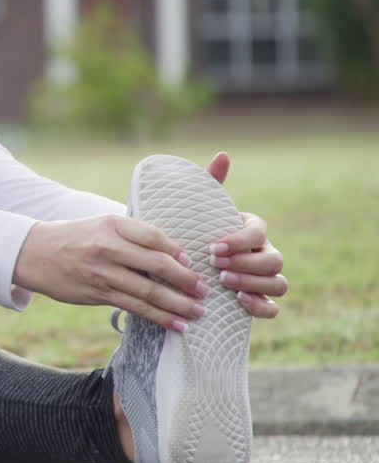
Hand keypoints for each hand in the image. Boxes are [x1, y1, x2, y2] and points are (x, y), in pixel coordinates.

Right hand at [14, 215, 206, 332]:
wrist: (33, 253)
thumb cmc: (74, 238)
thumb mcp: (100, 225)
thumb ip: (131, 236)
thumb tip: (170, 253)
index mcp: (113, 224)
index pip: (155, 236)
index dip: (177, 250)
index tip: (193, 262)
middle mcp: (109, 247)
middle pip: (158, 265)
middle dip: (186, 281)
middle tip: (204, 291)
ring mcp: (103, 272)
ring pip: (149, 291)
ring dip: (178, 305)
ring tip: (197, 313)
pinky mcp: (97, 293)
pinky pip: (134, 308)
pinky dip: (158, 318)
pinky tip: (175, 324)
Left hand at [205, 152, 286, 318]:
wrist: (183, 264)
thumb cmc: (194, 232)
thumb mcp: (198, 210)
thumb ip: (209, 184)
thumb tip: (223, 155)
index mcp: (252, 230)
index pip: (259, 232)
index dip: (240, 241)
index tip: (212, 247)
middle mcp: (263, 254)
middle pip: (275, 260)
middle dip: (247, 264)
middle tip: (216, 266)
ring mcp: (264, 279)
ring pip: (279, 283)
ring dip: (254, 284)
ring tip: (224, 283)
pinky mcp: (259, 301)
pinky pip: (274, 308)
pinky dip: (262, 307)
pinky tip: (240, 303)